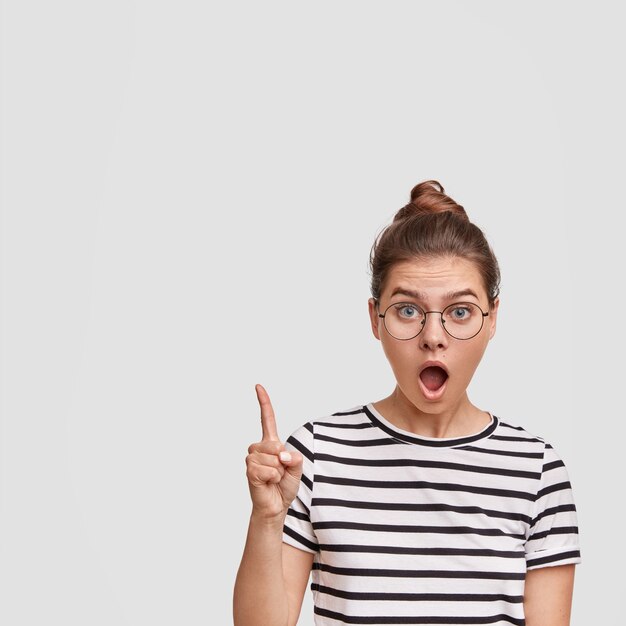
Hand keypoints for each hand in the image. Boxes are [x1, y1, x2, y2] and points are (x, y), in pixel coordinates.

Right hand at [245, 384, 303, 520]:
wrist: (276, 506)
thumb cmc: (285, 486)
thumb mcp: (297, 468)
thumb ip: (295, 458)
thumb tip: (282, 455)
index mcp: (271, 443)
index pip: (267, 419)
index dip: (263, 402)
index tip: (258, 386)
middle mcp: (259, 447)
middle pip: (276, 445)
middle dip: (284, 460)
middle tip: (280, 472)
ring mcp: (252, 458)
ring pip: (273, 458)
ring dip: (279, 471)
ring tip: (274, 478)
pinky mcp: (250, 470)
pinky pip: (267, 469)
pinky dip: (273, 478)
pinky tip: (268, 483)